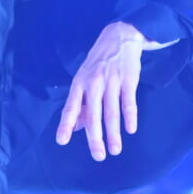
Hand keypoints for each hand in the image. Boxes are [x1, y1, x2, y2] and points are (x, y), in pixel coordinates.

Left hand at [55, 21, 174, 160]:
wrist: (119, 37)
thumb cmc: (98, 63)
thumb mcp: (84, 78)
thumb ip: (80, 103)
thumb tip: (76, 128)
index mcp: (79, 83)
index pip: (70, 107)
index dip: (65, 125)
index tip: (61, 141)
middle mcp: (93, 83)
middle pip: (93, 114)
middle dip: (95, 137)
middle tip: (98, 156)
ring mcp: (112, 81)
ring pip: (111, 112)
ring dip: (113, 133)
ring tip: (115, 150)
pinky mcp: (128, 80)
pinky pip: (129, 102)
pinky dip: (130, 117)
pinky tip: (130, 130)